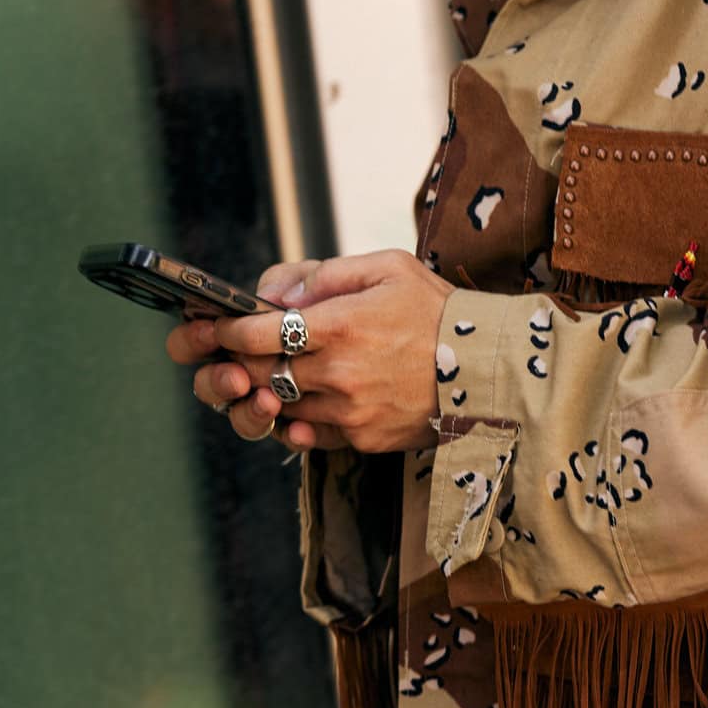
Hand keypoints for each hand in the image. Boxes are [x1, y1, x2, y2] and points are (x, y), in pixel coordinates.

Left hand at [165, 250, 453, 454]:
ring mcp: (348, 412)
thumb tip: (276, 294)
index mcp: (340, 325)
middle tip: (225, 354)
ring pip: (280, 405)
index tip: (218, 328)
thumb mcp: (388, 268)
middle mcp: (338, 373)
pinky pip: (310, 434)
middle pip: (259, 373)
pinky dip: (297, 419)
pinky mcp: (361, 439)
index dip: (228, 332)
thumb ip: (326, 274)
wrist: (488, 368)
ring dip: (265, 391)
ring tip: (264, 375)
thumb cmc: (438, 310)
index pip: (257, 333)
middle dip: (235, 363)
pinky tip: (300, 401)